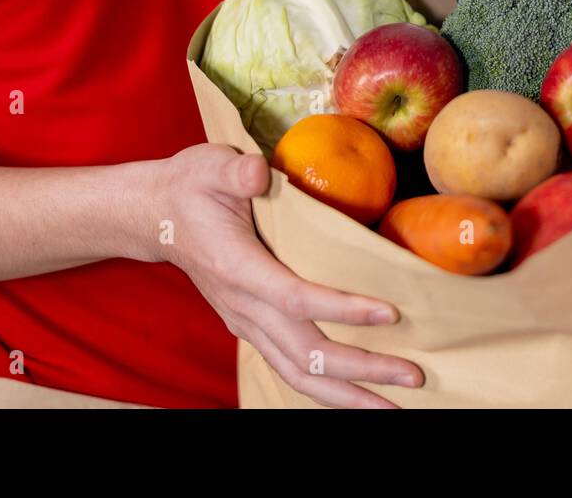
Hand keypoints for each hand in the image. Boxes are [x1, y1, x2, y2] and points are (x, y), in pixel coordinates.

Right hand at [152, 143, 423, 407]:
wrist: (156, 216)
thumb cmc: (191, 187)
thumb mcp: (210, 165)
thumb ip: (235, 171)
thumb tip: (259, 171)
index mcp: (238, 268)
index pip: (295, 298)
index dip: (342, 309)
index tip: (390, 313)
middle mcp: (243, 306)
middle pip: (306, 354)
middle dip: (362, 369)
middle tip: (415, 374)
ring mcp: (247, 323)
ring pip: (298, 373)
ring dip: (348, 394)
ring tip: (395, 404)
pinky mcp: (253, 327)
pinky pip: (291, 367)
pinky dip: (328, 388)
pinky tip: (361, 393)